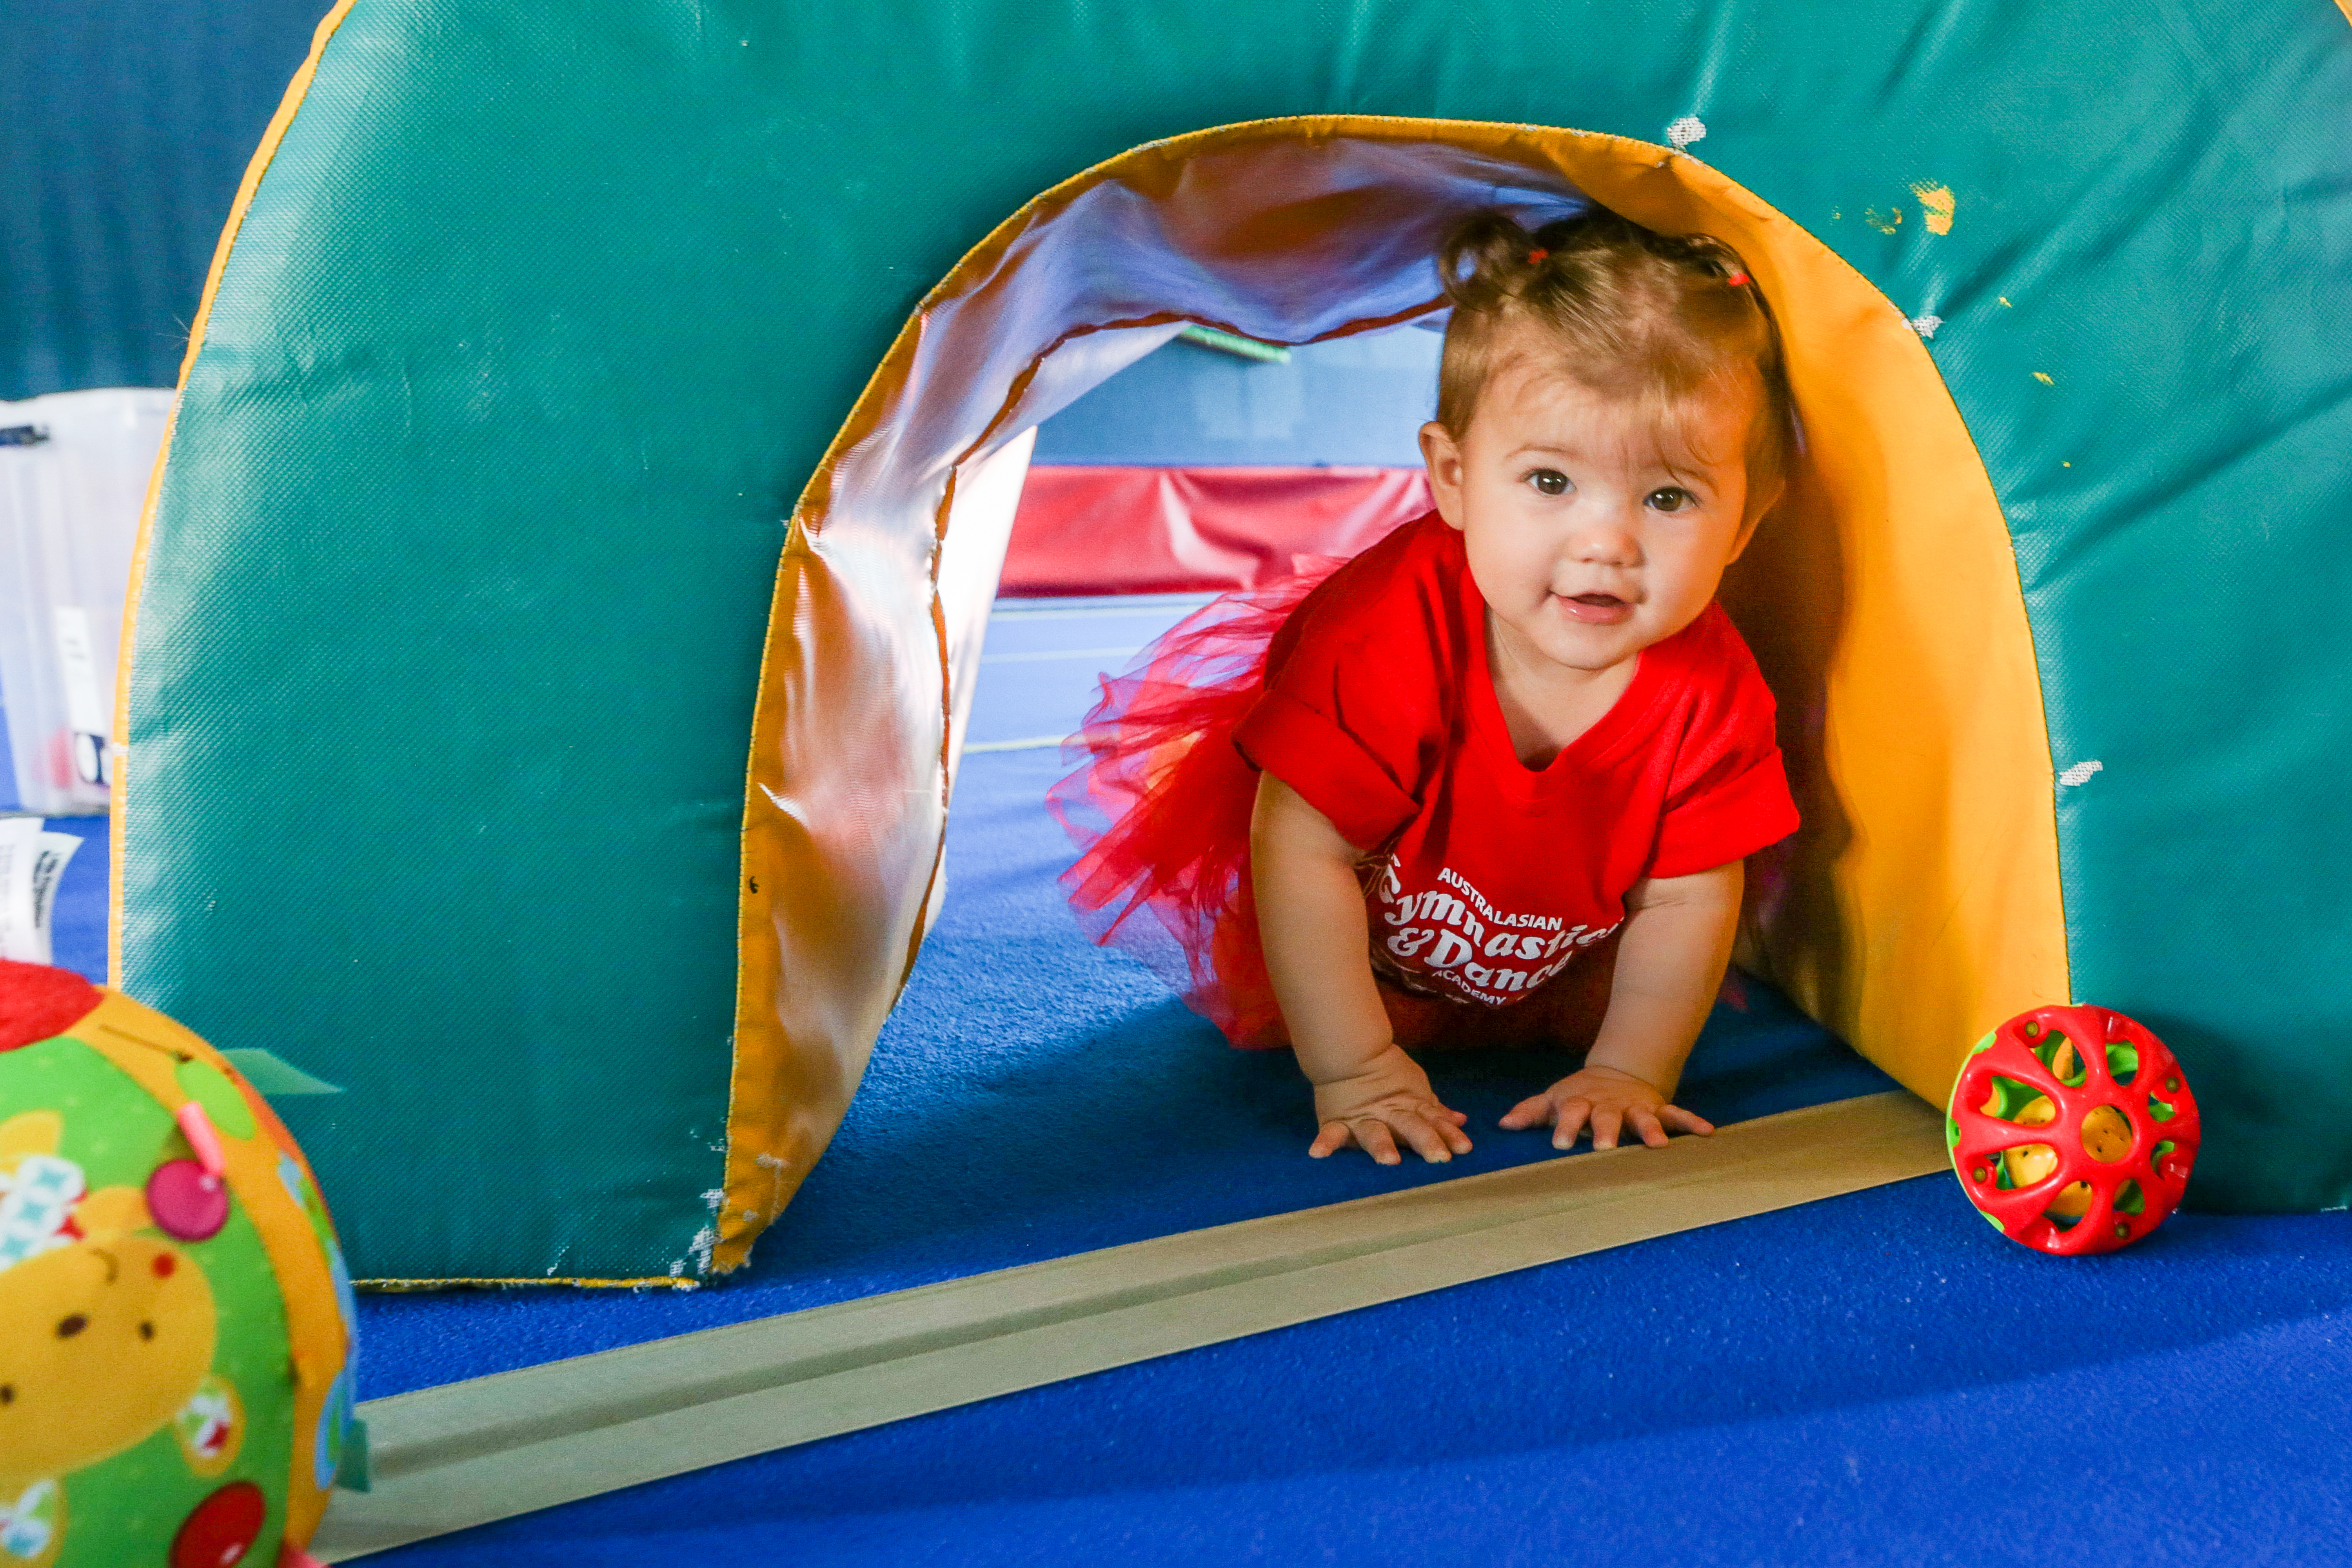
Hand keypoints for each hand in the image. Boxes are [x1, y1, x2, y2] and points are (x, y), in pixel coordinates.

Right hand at [1307, 1044, 1473, 1164]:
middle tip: (1439, 1157)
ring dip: (1382, 1145)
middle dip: (1425, 1140)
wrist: (1350, 1051)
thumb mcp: (1416, 1089)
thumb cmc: (1387, 1072)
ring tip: (1389, 1160)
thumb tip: (1461, 1121)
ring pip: (1375, 1133)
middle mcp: (1390, 1115)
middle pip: (1411, 1127)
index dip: (1449, 1134)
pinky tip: (1318, 1154)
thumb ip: (1435, 1110)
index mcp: (1410, 1107)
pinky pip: (1331, 1134)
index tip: (1465, 1149)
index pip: (1433, 1121)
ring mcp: (1363, 1119)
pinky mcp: (1338, 1121)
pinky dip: (1325, 1143)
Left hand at [1500, 1064, 1714, 1150]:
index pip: (1569, 1113)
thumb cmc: (1579, 1096)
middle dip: (1605, 1131)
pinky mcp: (1657, 1108)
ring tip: (1658, 1145)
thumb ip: (1531, 1112)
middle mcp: (1608, 1105)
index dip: (1564, 1126)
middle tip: (1604, 1148)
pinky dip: (1691, 1122)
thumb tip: (1503, 1124)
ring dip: (1650, 1129)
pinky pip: (1677, 1115)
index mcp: (1580, 1103)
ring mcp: (1635, 1106)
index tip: (1558, 1143)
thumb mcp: (1554, 1099)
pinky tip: (1708, 1132)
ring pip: (1643, 1117)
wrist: (1617, 1072)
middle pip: (1606, 1117)